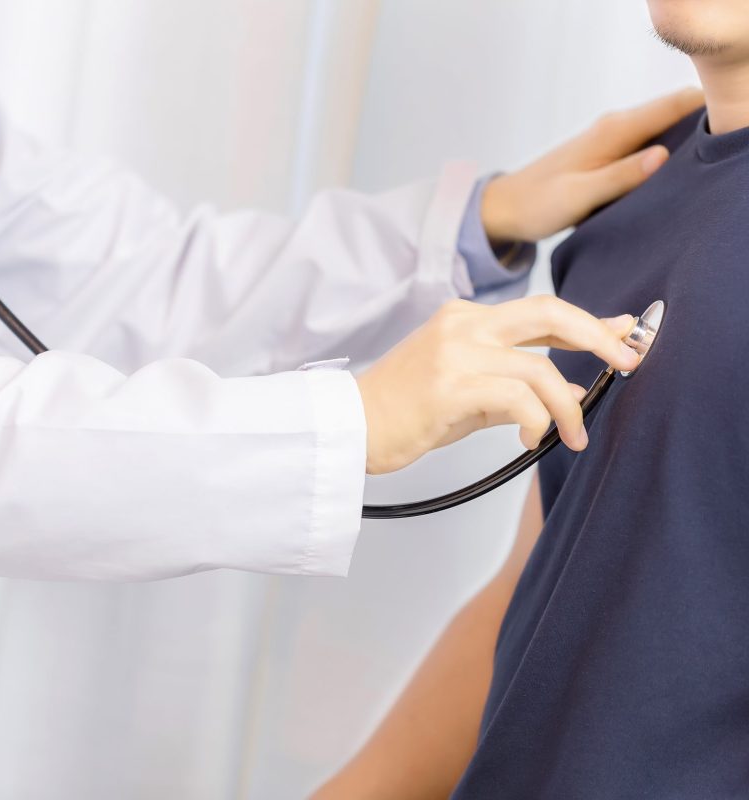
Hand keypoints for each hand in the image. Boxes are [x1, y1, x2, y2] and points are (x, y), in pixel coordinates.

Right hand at [357, 296, 638, 474]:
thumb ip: (517, 383)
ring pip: (540, 369)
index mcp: (466, 318)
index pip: (541, 310)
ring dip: (569, 407)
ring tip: (573, 436)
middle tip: (628, 362)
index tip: (623, 332)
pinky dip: (537, 422)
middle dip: (599, 337)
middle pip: (550, 313)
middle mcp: (464, 324)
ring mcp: (456, 351)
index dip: (588, 321)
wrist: (353, 426)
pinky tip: (532, 440)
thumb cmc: (405, 410)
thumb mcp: (467, 389)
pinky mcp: (450, 384)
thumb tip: (571, 389)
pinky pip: (517, 398)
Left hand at [481, 87, 703, 243]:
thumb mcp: (580, 195)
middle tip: (715, 165)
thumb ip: (621, 176)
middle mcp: (615, 128)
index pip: (677, 104)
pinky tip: (667, 183)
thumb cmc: (537, 204)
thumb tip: (663, 156)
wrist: (505, 209)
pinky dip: (661, 161)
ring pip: (661, 134)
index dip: (709, 111)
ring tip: (696, 176)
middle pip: (675, 116)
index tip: (727, 134)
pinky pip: (645, 150)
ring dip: (681, 149)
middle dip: (700, 132)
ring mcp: (611, 142)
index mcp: (614, 131)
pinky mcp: (606, 157)